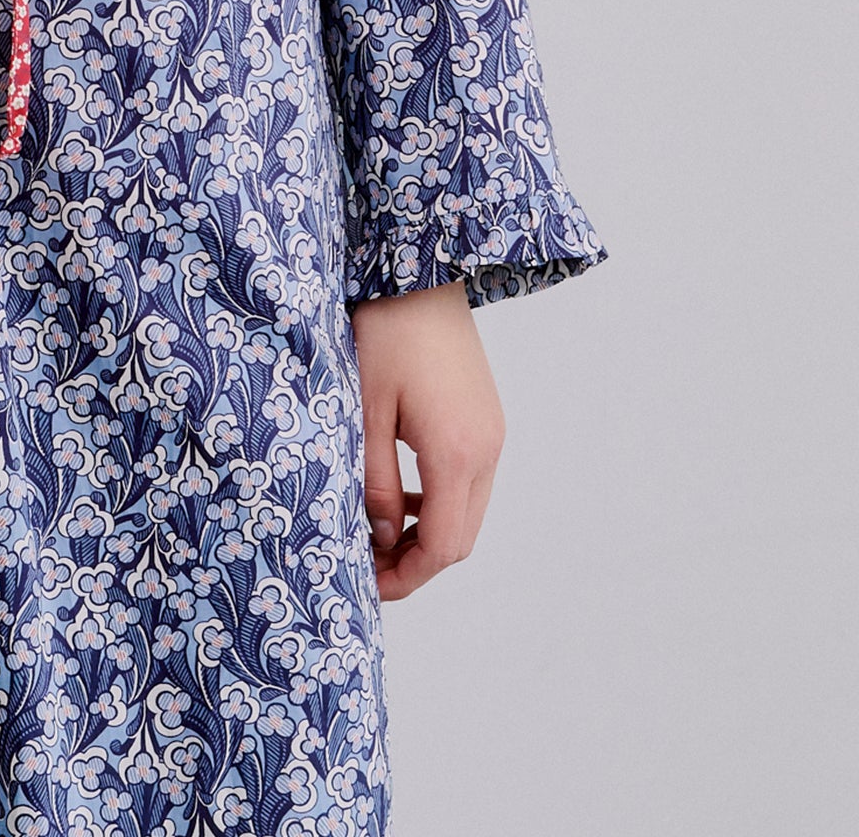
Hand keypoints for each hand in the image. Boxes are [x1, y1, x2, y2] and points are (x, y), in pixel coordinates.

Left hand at [350, 279, 504, 601]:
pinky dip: (439, 502)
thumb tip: (382, 539)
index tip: (368, 586)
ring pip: (467, 512)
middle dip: (416, 563)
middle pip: (461, 538)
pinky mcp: (486, 419)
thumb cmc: (385, 333)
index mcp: (458, 452)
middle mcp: (487, 450)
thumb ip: (376, 483)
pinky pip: (470, 482)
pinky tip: (402, 494)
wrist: (421, 272)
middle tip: (367, 567)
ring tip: (377, 533)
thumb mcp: (366, 411)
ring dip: (428, 533)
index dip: (407, 577)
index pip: (443, 547)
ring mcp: (492, 434)